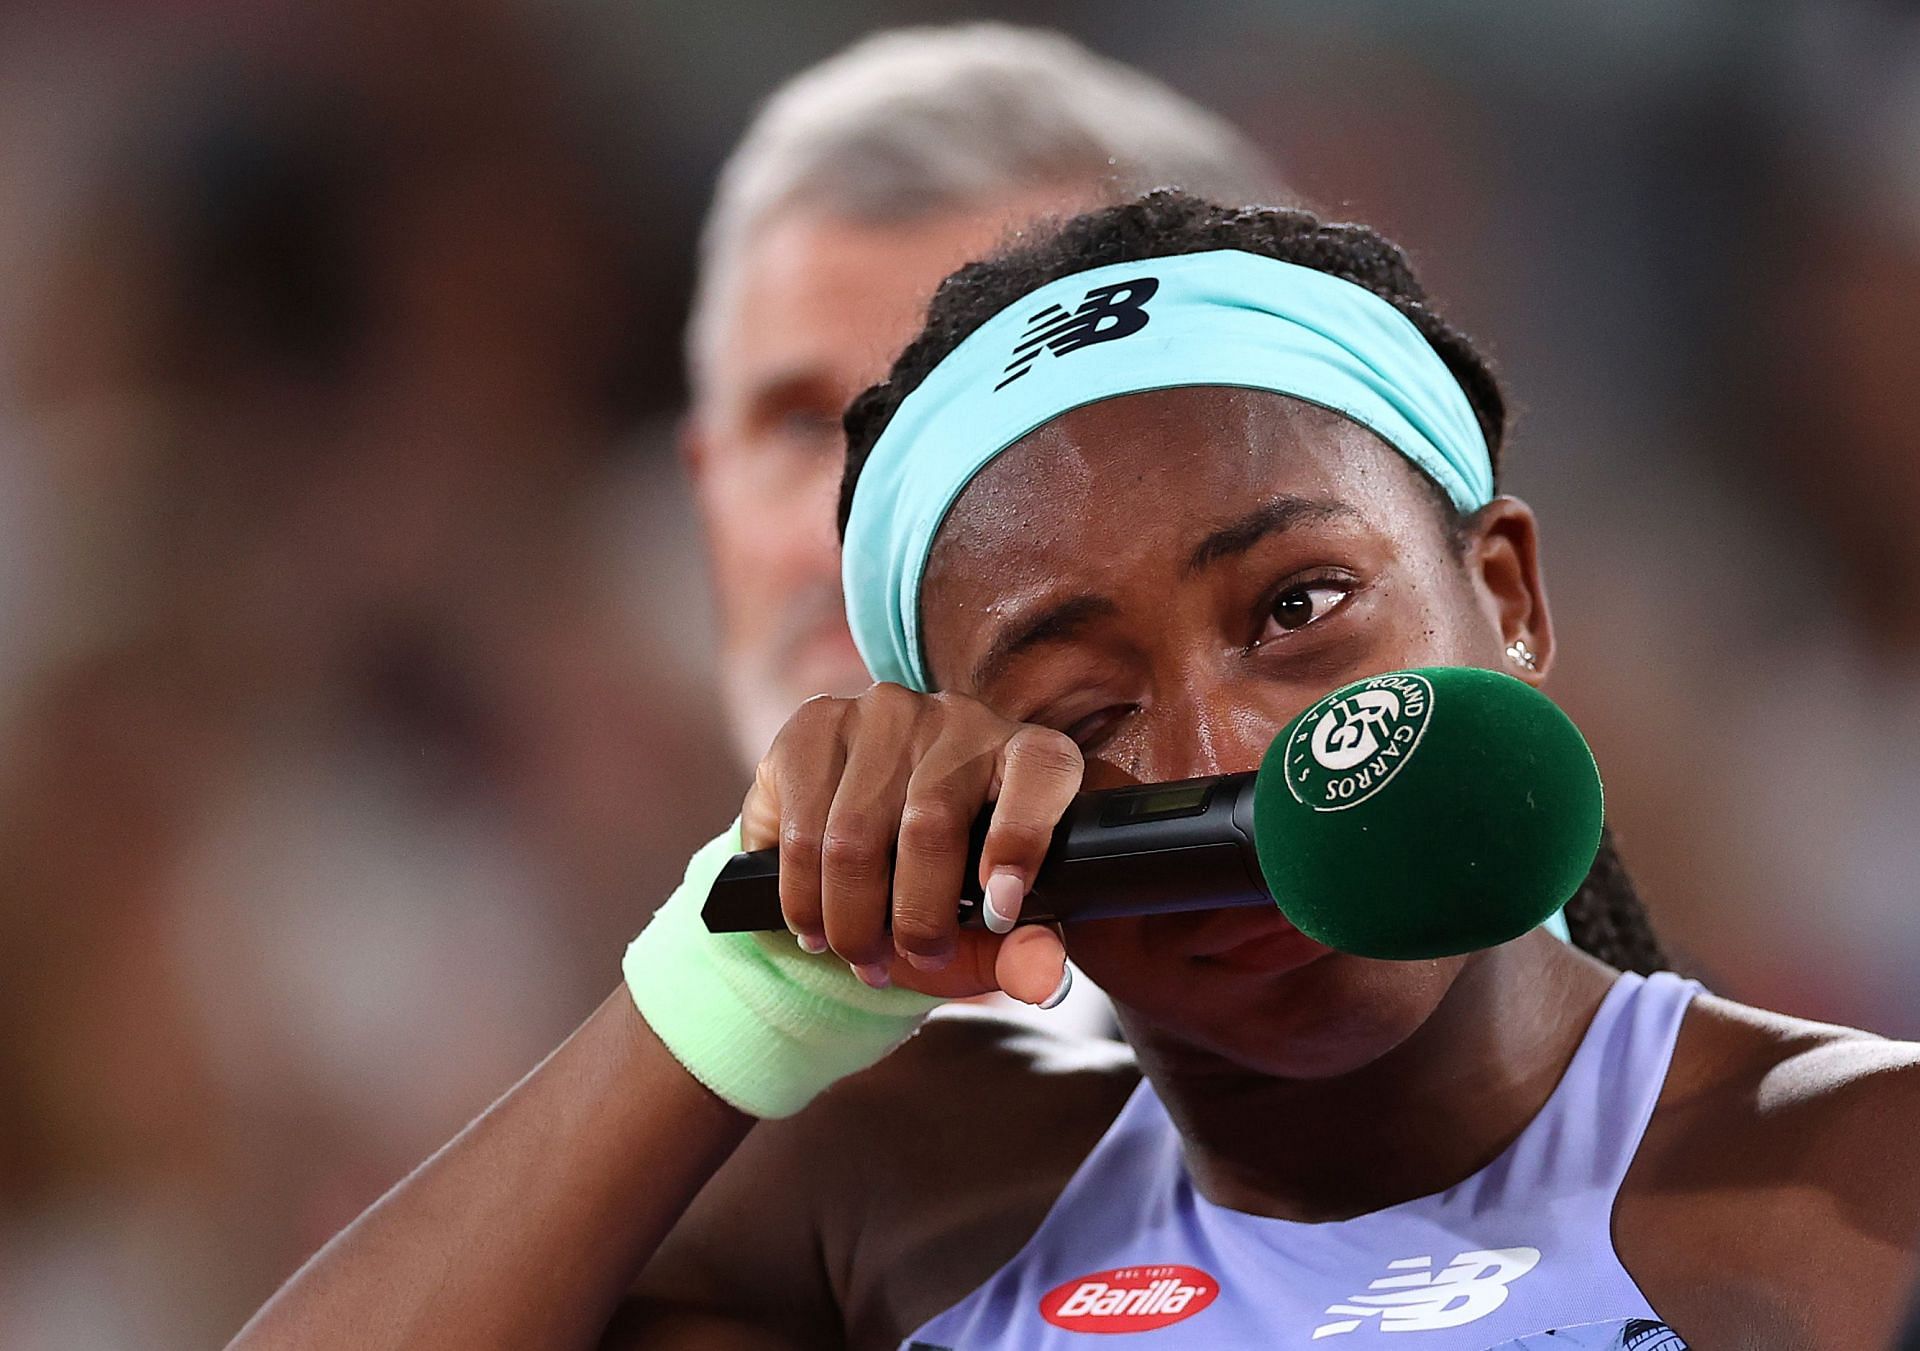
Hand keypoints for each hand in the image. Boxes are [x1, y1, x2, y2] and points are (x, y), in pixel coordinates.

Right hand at [741, 684, 1082, 1005]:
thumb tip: (1040, 978)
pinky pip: (798, 827)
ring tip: (858, 955)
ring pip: (853, 834)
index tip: (999, 911)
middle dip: (915, 917)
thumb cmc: (947, 886)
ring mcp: (883, 714)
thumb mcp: (992, 929)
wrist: (865, 847)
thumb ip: (1023, 952)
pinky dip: (802, 895)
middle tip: (912, 961)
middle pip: (930, 823)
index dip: (1022, 838)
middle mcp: (959, 717)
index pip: (1040, 771)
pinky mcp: (815, 724)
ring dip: (850, 919)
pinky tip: (813, 923)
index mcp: (1026, 753)